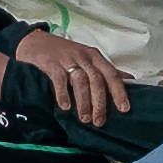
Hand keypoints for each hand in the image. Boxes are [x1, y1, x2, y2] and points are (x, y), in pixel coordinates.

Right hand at [15, 30, 131, 127]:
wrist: (34, 42)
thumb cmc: (63, 53)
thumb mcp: (86, 57)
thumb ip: (105, 69)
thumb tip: (129, 80)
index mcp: (95, 56)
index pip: (111, 74)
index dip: (119, 92)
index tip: (124, 109)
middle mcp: (83, 57)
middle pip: (97, 80)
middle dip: (100, 102)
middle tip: (99, 121)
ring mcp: (67, 59)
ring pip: (80, 81)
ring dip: (84, 102)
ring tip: (85, 118)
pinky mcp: (51, 63)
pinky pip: (59, 79)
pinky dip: (63, 94)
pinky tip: (65, 106)